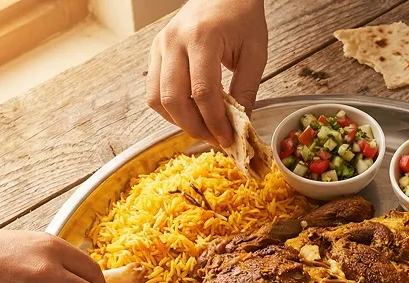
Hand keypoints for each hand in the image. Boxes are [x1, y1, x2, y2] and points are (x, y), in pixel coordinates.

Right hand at [147, 0, 267, 147]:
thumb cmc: (242, 16)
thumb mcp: (254, 53)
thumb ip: (246, 90)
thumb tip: (239, 127)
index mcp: (202, 38)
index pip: (203, 92)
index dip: (215, 122)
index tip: (228, 139)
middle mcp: (173, 41)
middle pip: (173, 99)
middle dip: (194, 127)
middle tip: (215, 139)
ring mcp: (160, 45)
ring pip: (156, 99)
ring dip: (178, 121)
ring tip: (203, 127)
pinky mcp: (155, 51)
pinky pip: (154, 90)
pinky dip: (170, 108)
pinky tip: (191, 112)